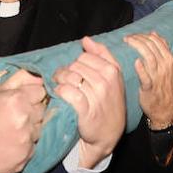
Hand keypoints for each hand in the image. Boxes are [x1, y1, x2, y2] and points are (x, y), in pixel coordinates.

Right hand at [0, 69, 45, 172]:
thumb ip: (20, 79)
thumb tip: (41, 77)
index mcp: (16, 99)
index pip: (41, 91)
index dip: (31, 96)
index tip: (20, 102)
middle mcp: (24, 117)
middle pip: (43, 108)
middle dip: (32, 111)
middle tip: (13, 118)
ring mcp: (27, 136)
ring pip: (40, 126)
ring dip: (30, 128)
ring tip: (11, 131)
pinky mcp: (28, 152)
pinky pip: (36, 142)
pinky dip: (27, 142)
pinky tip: (12, 143)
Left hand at [54, 36, 126, 167]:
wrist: (109, 133)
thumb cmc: (109, 104)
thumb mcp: (113, 78)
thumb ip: (102, 56)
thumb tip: (86, 39)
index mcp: (113, 70)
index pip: (85, 56)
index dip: (76, 63)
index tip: (74, 72)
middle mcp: (106, 81)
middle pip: (75, 65)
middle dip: (67, 72)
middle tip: (65, 81)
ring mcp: (97, 95)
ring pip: (70, 78)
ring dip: (61, 82)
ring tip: (61, 88)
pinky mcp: (86, 110)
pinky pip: (67, 93)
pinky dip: (60, 92)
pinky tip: (59, 95)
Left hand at [127, 32, 172, 130]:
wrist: (166, 107)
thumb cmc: (164, 85)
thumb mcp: (167, 65)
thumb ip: (162, 49)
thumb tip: (154, 33)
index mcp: (169, 59)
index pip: (157, 41)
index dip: (144, 35)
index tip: (133, 35)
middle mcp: (165, 66)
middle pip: (152, 46)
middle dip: (138, 39)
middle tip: (127, 38)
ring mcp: (158, 76)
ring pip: (149, 57)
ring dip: (138, 47)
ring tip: (127, 43)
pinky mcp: (150, 88)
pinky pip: (146, 77)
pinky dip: (141, 68)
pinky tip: (135, 62)